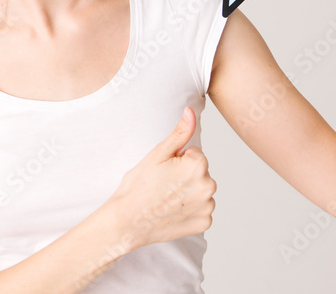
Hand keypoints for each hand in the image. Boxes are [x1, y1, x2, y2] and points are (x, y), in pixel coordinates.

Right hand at [106, 106, 215, 250]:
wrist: (127, 221)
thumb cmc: (138, 186)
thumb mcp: (157, 154)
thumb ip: (179, 132)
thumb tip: (190, 111)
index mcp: (198, 165)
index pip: (195, 155)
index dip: (178, 161)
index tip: (164, 172)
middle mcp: (208, 186)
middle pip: (200, 173)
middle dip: (185, 176)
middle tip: (163, 185)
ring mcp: (207, 207)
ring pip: (201, 191)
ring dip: (188, 194)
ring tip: (166, 199)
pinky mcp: (204, 223)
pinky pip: (201, 211)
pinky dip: (190, 211)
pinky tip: (172, 212)